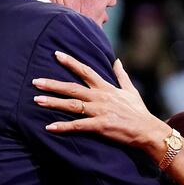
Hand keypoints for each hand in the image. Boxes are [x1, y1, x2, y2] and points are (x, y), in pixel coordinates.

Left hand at [32, 51, 168, 153]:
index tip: (56, 55)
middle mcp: (100, 97)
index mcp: (106, 88)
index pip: (86, 71)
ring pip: (72, 105)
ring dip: (53, 102)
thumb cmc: (138, 111)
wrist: (147, 130)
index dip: (71, 62)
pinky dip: (63, 126)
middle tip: (36, 81)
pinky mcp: (100, 126)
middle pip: (73, 87)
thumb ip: (121, 75)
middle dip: (53, 84)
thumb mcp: (130, 90)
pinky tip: (49, 127)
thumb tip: (116, 60)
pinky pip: (78, 125)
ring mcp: (99, 111)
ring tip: (37, 100)